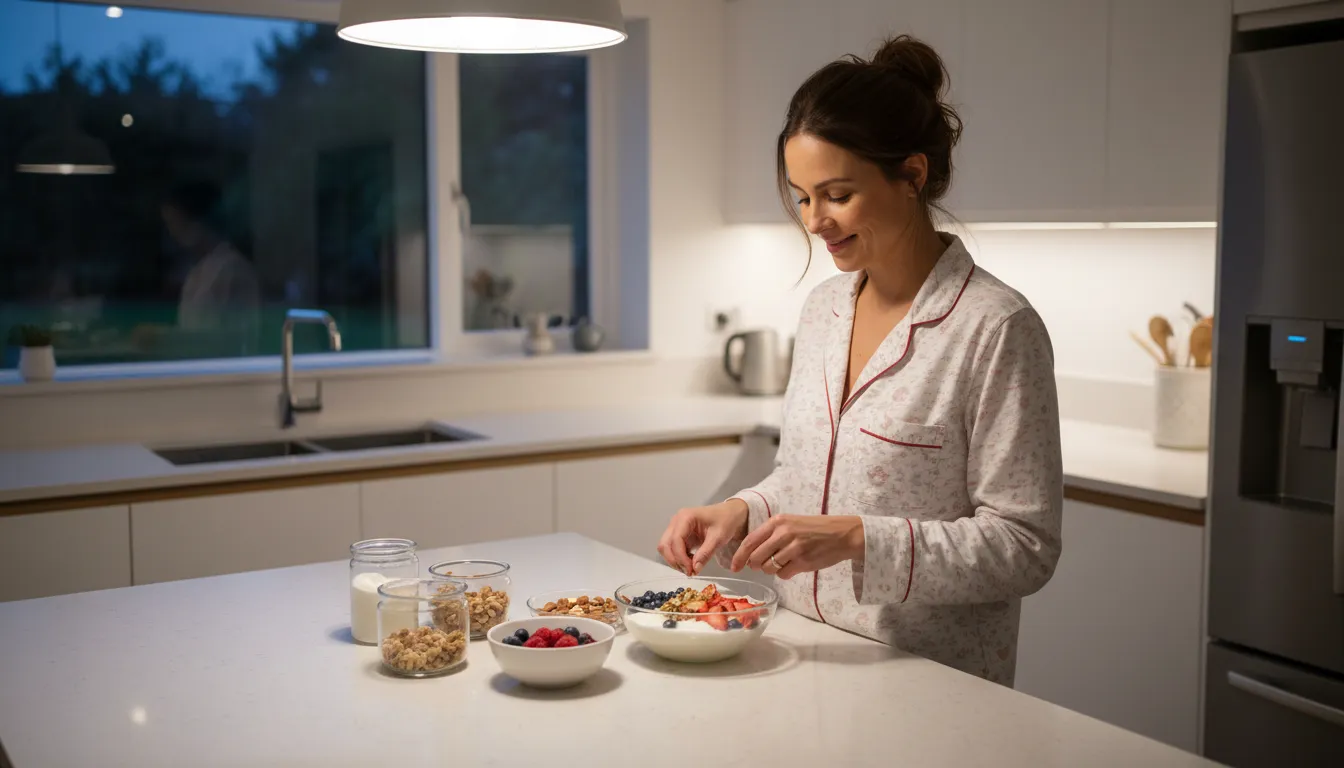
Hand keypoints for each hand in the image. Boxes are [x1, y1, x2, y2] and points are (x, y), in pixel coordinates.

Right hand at [657, 499, 748, 575]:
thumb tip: (695, 569)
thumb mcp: (719, 537)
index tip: (691, 570)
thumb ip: (706, 553)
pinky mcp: (679, 534)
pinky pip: (672, 549)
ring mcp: (676, 527)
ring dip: (675, 560)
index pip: (675, 540)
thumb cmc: (726, 521)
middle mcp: (676, 521)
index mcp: (685, 517)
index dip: (680, 558)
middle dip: (675, 560)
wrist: (730, 514)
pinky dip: (678, 558)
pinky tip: (690, 562)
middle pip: (665, 544)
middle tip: (689, 572)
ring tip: (690, 568)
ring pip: (666, 548)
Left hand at [730, 514, 864, 579]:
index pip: (750, 541)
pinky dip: (786, 574)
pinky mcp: (803, 562)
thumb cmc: (816, 529)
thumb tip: (752, 553)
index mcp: (778, 522)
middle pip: (756, 557)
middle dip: (755, 565)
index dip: (739, 556)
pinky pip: (783, 574)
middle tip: (761, 565)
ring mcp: (793, 548)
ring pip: (768, 568)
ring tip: (785, 562)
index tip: (734, 566)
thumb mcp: (792, 523)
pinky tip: (795, 566)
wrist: (843, 534)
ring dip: (773, 569)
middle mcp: (783, 534)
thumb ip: (772, 534)